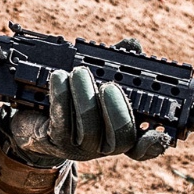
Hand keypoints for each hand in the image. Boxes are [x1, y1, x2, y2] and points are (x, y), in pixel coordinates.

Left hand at [7, 43, 171, 163]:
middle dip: (116, 107)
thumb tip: (133, 45)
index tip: (157, 131)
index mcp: (122, 133)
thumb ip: (117, 62)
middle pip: (120, 136)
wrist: (36, 116)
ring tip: (79, 72)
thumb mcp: (98, 78)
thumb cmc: (74, 97)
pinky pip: (61, 122)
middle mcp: (105, 146)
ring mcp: (80, 148)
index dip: (154, 143)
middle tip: (108, 85)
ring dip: (85, 95)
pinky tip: (58, 78)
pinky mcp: (55, 142)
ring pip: (89, 127)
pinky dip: (61, 96)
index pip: (145, 147)